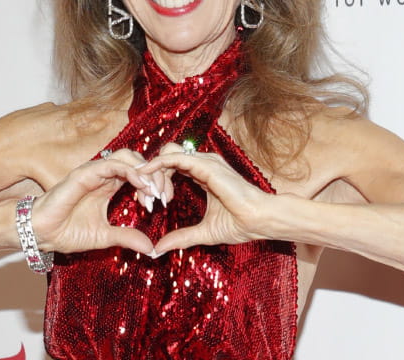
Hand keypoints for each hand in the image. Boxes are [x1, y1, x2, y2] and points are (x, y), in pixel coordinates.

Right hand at [32, 150, 156, 254]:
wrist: (43, 235)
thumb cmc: (68, 232)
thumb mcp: (106, 236)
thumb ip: (127, 237)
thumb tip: (151, 248)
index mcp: (109, 185)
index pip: (138, 174)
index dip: (154, 183)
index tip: (164, 202)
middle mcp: (103, 174)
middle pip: (137, 161)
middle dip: (155, 175)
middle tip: (164, 196)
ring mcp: (94, 171)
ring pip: (128, 157)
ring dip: (145, 172)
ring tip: (155, 192)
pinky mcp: (85, 172)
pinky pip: (113, 164)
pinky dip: (131, 172)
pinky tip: (142, 187)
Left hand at [141, 142, 268, 253]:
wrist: (259, 221)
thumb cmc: (240, 225)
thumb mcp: (203, 232)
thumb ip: (181, 237)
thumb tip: (158, 249)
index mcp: (203, 175)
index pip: (173, 168)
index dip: (158, 180)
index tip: (148, 201)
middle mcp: (203, 165)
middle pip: (168, 158)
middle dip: (152, 174)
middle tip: (144, 197)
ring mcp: (205, 162)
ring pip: (169, 154)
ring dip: (153, 170)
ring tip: (144, 189)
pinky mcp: (206, 165)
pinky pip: (176, 158)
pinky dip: (158, 165)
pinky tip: (147, 175)